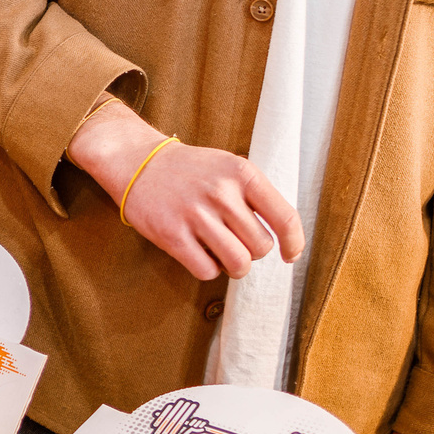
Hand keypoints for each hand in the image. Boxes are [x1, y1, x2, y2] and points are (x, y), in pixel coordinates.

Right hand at [70, 102, 302, 280]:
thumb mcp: (229, 167)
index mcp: (242, 173)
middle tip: (237, 242)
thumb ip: (256, 196)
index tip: (290, 255)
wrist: (139, 162)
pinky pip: (207, 271)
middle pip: (261, 247)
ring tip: (223, 254)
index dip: (294, 243)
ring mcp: (195, 214)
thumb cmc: (191, 171)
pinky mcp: (172, 234)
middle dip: (253, 252)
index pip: (284, 217)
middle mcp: (221, 193)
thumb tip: (285, 238)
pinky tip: (200, 253)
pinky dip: (208, 269)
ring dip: (235, 266)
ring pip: (238, 263)